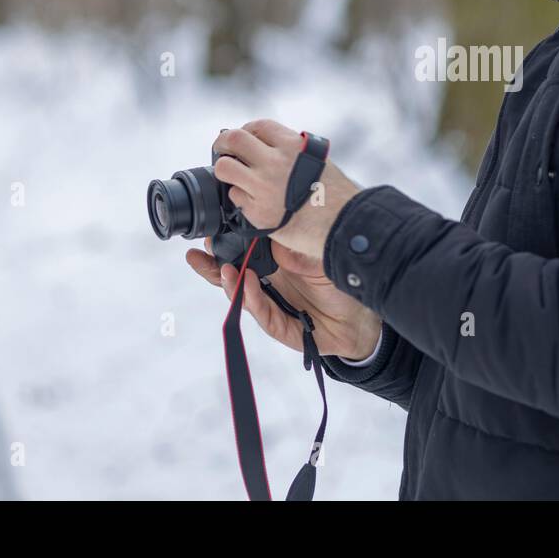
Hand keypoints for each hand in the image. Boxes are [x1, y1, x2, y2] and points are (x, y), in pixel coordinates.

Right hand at [186, 238, 381, 359]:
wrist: (360, 317)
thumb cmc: (337, 281)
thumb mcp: (316, 255)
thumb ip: (292, 246)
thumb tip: (268, 231)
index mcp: (272, 264)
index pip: (240, 253)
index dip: (222, 244)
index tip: (207, 233)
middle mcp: (266, 284)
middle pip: (230, 275)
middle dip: (211, 266)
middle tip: (198, 254)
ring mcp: (271, 306)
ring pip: (240, 296)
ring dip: (228, 283)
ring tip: (221, 269)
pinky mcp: (280, 326)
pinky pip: (263, 313)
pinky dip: (253, 299)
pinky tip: (247, 283)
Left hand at [211, 119, 359, 258]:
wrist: (342, 226)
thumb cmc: (336, 196)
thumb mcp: (318, 160)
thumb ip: (292, 152)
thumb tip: (269, 149)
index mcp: (292, 145)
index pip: (258, 126)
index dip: (247, 130)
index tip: (245, 138)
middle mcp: (275, 162)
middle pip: (233, 139)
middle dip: (222, 143)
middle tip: (223, 149)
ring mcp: (263, 186)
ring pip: (224, 168)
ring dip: (226, 170)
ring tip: (233, 177)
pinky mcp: (256, 211)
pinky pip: (235, 198)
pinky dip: (241, 199)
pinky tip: (254, 202)